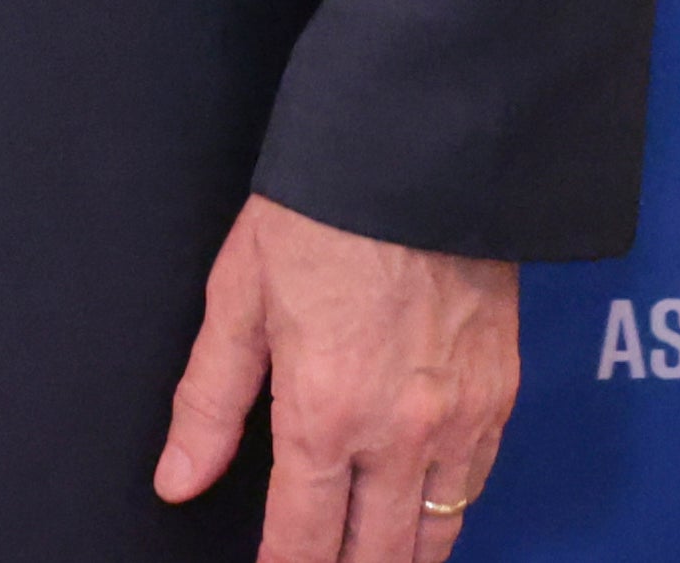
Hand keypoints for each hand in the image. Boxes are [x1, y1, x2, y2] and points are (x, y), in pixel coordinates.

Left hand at [153, 194, 518, 562]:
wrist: (419, 157)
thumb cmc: (320, 216)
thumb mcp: (239, 300)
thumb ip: (209, 403)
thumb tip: (178, 479)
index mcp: (326, 413)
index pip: (304, 538)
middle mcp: (400, 433)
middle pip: (378, 553)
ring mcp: (461, 419)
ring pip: (438, 533)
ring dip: (403, 557)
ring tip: (372, 559)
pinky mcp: (501, 395)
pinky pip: (477, 484)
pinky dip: (450, 511)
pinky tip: (427, 512)